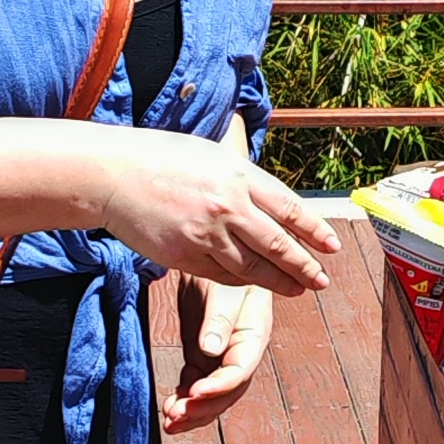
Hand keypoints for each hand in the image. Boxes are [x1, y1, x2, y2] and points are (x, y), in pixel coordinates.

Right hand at [94, 130, 339, 295]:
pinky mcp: (185, 256)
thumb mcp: (211, 154)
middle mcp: (228, 207)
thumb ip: (243, 179)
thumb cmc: (159, 158)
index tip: (333, 246)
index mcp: (238, 175)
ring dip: (279, 281)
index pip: (290, 209)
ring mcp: (206, 235)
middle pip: (279, 245)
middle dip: (305, 266)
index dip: (316, 231)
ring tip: (297, 289)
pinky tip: (254, 283)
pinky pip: (223, 275)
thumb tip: (274, 202)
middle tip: (322, 280)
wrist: (111, 175)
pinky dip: (243, 281)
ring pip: (254, 267)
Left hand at [168, 276, 273, 429]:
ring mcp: (221, 358)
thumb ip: (220, 318)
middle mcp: (240, 353)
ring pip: (212, 396)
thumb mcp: (226, 287)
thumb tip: (210, 349)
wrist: (215, 254)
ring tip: (170, 420)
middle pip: (227, 392)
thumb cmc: (229, 268)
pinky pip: (197, 386)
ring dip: (192, 412)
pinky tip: (170, 408)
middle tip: (176, 416)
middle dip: (202, 409)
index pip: (239, 370)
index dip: (219, 387)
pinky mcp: (203, 357)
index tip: (195, 394)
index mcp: (253, 336)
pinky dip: (184, 400)